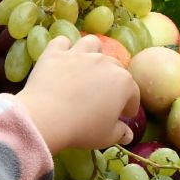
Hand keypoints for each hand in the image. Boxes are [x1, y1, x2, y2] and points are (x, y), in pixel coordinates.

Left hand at [17, 36, 140, 151]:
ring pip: (91, 44)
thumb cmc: (82, 129)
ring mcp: (79, 55)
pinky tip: (62, 58)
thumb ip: (120, 132)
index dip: (129, 105)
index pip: (132, 93)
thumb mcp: (106, 137)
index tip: (125, 114)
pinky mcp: (55, 53)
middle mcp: (104, 62)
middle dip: (113, 81)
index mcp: (123, 82)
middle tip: (103, 96)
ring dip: (92, 52)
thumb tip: (128, 135)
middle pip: (114, 67)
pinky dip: (62, 48)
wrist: (47, 118)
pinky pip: (61, 42)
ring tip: (87, 66)